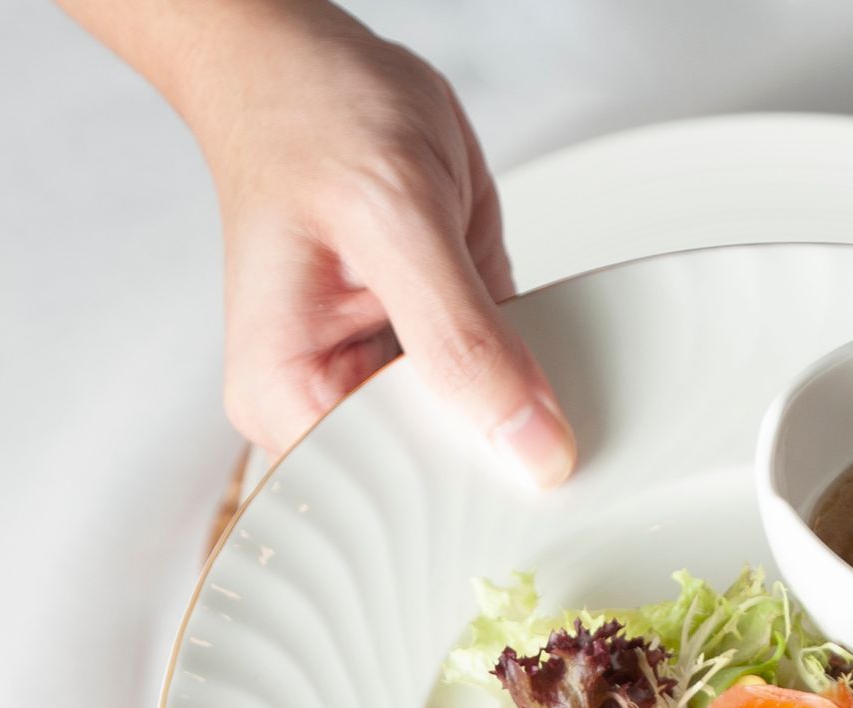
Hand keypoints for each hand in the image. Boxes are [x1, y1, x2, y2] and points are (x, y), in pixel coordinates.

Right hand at [126, 0, 574, 477]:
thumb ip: (462, 338)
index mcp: (288, 400)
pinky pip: (494, 387)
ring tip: (545, 387)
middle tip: (563, 450)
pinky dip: (530, 373)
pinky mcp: (428, 352)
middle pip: (436, 482)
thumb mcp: (394, 216)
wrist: (302, 59)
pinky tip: (543, 358)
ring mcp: (382, 381)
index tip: (540, 496)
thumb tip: (531, 446)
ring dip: (525, 415)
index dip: (469, 503)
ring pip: (477, 440)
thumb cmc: (307, 112)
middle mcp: (329, 404)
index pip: (391, 499)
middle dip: (501, 462)